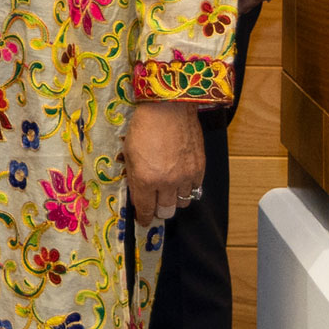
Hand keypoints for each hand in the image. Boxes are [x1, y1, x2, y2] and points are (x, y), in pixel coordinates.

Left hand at [125, 100, 205, 221]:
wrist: (168, 109)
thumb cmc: (142, 127)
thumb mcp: (129, 153)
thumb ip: (135, 176)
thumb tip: (139, 191)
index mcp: (146, 180)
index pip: (146, 209)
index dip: (144, 217)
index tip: (143, 220)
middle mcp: (167, 183)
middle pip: (166, 210)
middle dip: (159, 211)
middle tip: (155, 207)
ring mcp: (186, 176)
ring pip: (183, 202)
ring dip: (175, 201)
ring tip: (169, 193)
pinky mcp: (200, 169)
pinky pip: (195, 189)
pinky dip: (188, 189)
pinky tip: (181, 182)